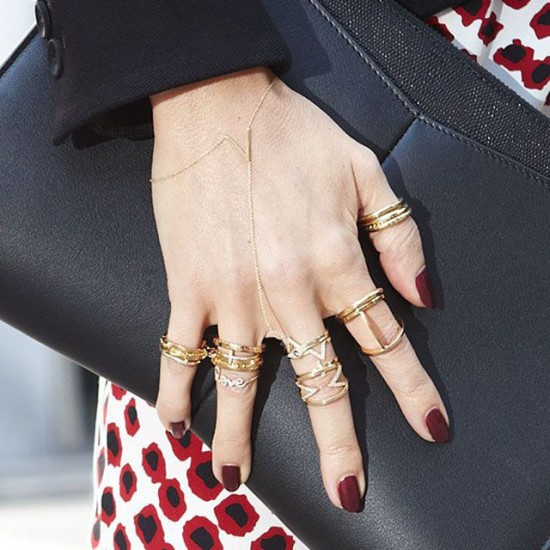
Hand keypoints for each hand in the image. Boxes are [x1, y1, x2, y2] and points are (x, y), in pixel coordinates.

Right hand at [149, 66, 447, 511]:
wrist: (215, 105)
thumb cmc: (291, 134)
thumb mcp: (365, 171)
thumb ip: (400, 237)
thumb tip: (424, 296)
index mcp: (335, 262)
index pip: (385, 342)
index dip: (413, 390)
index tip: (432, 428)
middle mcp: (287, 293)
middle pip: (320, 383)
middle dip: (338, 444)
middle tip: (346, 491)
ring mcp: (232, 295)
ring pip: (242, 383)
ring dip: (239, 436)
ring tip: (236, 478)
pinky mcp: (188, 286)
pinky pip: (179, 351)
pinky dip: (174, 390)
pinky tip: (174, 423)